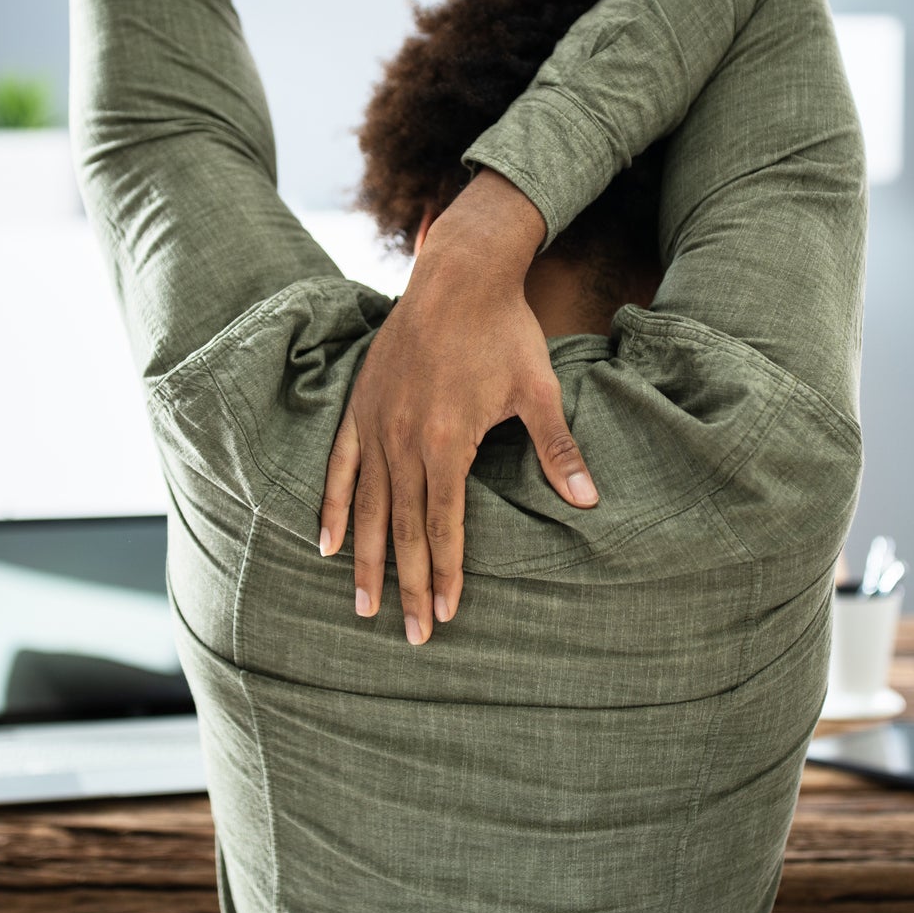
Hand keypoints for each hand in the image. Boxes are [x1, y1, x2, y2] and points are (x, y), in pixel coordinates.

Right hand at [318, 171, 597, 643]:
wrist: (458, 276)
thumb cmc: (504, 332)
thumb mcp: (537, 390)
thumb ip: (557, 449)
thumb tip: (588, 500)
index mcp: (447, 441)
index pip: (443, 525)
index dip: (444, 573)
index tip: (447, 614)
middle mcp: (403, 440)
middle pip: (402, 528)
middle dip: (405, 585)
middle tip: (409, 636)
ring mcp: (376, 424)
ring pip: (367, 507)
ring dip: (365, 560)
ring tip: (361, 607)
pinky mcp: (360, 407)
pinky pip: (340, 467)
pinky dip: (332, 507)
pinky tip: (325, 544)